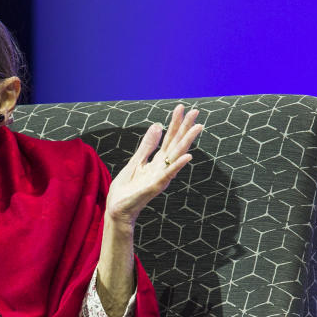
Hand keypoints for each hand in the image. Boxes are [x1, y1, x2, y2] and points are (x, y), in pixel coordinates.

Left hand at [105, 104, 202, 227]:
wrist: (118, 208)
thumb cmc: (127, 188)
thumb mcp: (136, 161)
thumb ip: (147, 146)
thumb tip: (158, 125)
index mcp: (157, 161)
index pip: (169, 139)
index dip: (175, 123)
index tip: (181, 108)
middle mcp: (162, 167)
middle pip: (176, 143)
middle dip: (185, 127)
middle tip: (196, 111)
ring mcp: (161, 176)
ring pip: (176, 155)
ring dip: (187, 141)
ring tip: (198, 127)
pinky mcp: (156, 186)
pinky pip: (168, 174)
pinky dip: (178, 165)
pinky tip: (188, 156)